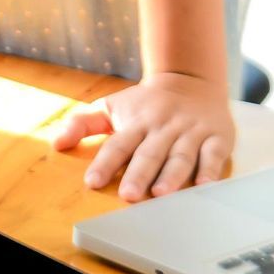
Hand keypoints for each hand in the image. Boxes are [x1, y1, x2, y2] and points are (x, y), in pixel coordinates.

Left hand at [51, 73, 234, 201]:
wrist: (190, 79)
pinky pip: (215, 154)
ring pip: (181, 155)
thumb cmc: (145, 102)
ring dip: (172, 175)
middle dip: (139, 174)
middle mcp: (163, 127)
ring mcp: (191, 131)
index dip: (105, 163)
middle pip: (149, 153)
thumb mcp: (110, 106)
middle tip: (128, 195)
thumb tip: (56, 144)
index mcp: (136, 122)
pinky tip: (205, 186)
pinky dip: (211, 170)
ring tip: (161, 194)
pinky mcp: (217, 136)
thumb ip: (82, 124)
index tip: (92, 183)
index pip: (118, 144)